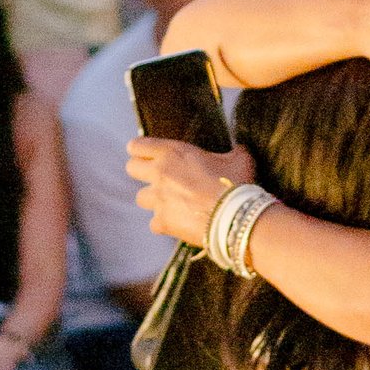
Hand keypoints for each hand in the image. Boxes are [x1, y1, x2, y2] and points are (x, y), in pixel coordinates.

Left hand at [127, 136, 255, 245]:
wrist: (236, 217)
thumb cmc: (237, 184)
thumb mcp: (239, 159)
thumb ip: (233, 151)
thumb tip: (239, 150)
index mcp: (173, 153)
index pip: (137, 146)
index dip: (141, 150)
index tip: (148, 155)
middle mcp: (160, 173)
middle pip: (131, 168)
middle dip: (142, 172)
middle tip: (158, 177)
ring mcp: (158, 200)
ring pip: (140, 197)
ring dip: (153, 199)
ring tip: (170, 202)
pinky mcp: (162, 222)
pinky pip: (154, 223)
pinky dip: (164, 223)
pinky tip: (178, 223)